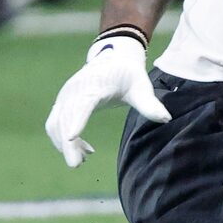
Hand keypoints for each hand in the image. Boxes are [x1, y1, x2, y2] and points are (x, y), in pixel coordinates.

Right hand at [43, 34, 165, 168]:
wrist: (112, 58)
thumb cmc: (128, 74)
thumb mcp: (141, 86)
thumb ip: (150, 104)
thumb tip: (166, 119)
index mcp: (94, 86)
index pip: (83, 104)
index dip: (77, 121)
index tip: (72, 138)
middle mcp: (75, 91)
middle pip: (66, 119)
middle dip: (68, 144)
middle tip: (77, 165)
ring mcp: (65, 97)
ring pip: (56, 124)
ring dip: (65, 144)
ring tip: (84, 159)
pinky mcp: (62, 103)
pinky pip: (56, 124)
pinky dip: (63, 140)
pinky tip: (85, 150)